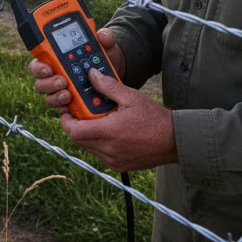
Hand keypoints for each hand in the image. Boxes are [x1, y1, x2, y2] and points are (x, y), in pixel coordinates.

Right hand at [27, 28, 125, 113]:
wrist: (115, 74)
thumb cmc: (103, 56)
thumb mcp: (105, 45)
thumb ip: (104, 38)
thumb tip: (102, 36)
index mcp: (57, 58)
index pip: (40, 61)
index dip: (39, 66)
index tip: (48, 68)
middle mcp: (56, 75)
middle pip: (40, 82)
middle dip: (48, 83)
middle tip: (63, 81)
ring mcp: (62, 91)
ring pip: (49, 97)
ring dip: (56, 96)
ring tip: (69, 94)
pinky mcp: (72, 104)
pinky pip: (63, 110)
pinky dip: (66, 109)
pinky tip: (73, 107)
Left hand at [60, 67, 177, 171]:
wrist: (176, 141)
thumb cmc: (154, 118)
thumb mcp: (130, 96)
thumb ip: (107, 86)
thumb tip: (91, 75)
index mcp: (109, 133)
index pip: (74, 131)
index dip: (66, 120)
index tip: (67, 109)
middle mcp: (109, 150)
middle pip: (78, 140)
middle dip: (75, 125)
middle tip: (79, 111)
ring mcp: (114, 161)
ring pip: (88, 147)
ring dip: (86, 134)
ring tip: (95, 119)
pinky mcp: (120, 166)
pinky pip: (99, 155)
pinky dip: (97, 143)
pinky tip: (107, 131)